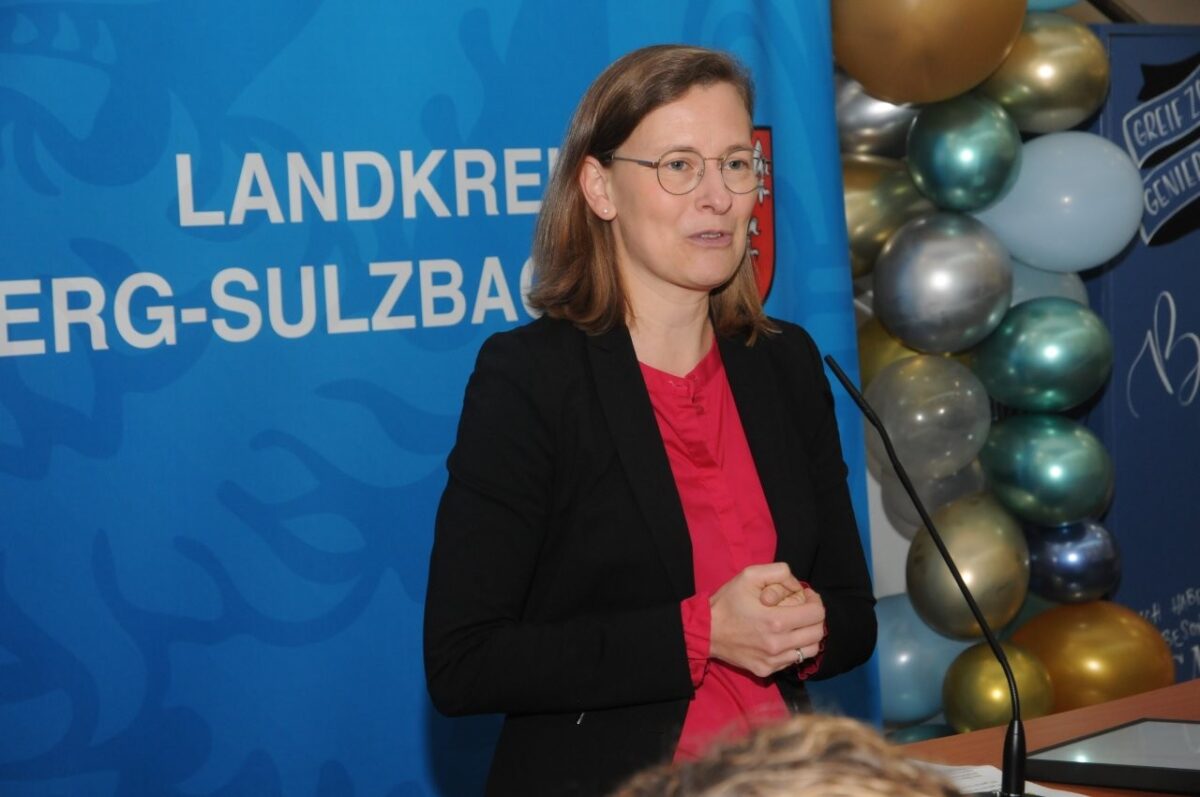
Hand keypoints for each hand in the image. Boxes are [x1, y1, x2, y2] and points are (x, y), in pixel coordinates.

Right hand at [709, 564, 826, 677]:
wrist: (705, 631)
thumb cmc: (728, 601)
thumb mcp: (749, 575)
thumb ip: (779, 572)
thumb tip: (798, 586)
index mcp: (776, 621)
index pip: (816, 614)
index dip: (816, 601)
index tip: (807, 596)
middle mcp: (778, 645)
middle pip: (817, 633)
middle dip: (815, 618)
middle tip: (804, 609)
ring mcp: (773, 661)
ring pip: (810, 650)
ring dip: (808, 635)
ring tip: (796, 625)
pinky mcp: (766, 670)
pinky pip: (793, 661)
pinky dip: (794, 648)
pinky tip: (782, 638)